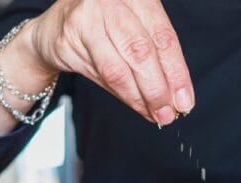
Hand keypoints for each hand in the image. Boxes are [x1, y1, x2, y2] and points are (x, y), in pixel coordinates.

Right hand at [28, 0, 193, 124]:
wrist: (54, 29)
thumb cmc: (103, 26)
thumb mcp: (134, 29)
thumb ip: (155, 57)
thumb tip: (177, 97)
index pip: (163, 36)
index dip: (177, 72)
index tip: (185, 99)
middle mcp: (111, 0)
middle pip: (142, 51)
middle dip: (159, 89)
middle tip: (169, 113)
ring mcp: (87, 17)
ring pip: (119, 68)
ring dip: (140, 98)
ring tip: (155, 114)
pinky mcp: (68, 38)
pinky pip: (100, 74)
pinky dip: (122, 95)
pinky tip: (136, 105)